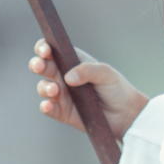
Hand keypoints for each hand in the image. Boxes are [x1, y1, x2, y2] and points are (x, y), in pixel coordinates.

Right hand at [30, 40, 147, 138]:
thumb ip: (87, 70)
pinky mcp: (63, 112)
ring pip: (43, 87)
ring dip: (44, 87)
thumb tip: (67, 77)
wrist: (125, 115)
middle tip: (40, 66)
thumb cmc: (116, 88)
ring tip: (55, 90)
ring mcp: (62, 94)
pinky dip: (46, 107)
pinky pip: (48, 109)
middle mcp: (63, 76)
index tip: (45, 51)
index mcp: (72, 61)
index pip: (52, 50)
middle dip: (37, 64)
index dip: (43, 47)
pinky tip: (49, 106)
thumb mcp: (105, 73)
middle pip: (42, 67)